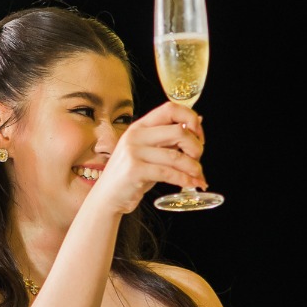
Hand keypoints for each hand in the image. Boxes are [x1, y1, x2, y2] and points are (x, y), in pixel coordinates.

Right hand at [89, 101, 205, 214]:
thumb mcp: (150, 152)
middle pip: (178, 131)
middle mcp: (136, 135)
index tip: (198, 135)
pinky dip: (184, 180)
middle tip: (197, 159)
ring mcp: (133, 152)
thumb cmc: (131, 175)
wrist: (108, 197)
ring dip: (193, 168)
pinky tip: (191, 184)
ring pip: (176, 156)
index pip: (170, 109)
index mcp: (140, 126)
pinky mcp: (135, 171)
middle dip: (196, 147)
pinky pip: (168, 174)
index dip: (190, 119)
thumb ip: (170, 138)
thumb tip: (198, 121)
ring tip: (198, 176)